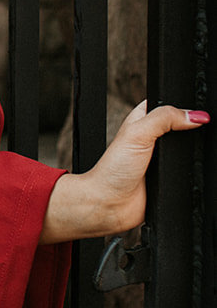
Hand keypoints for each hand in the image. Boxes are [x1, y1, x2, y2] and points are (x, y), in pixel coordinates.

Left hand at [40, 101, 208, 243]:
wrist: (109, 203)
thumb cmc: (112, 169)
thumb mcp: (137, 133)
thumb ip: (165, 118)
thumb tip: (195, 115)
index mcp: (145, 119)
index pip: (172, 104)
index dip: (185, 107)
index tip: (197, 114)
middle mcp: (155, 137)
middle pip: (186, 128)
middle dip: (191, 133)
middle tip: (186, 139)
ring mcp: (164, 158)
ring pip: (190, 151)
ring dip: (191, 156)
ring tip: (178, 160)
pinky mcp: (171, 177)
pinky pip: (190, 173)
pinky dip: (192, 173)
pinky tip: (184, 173)